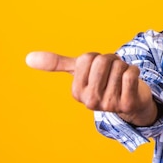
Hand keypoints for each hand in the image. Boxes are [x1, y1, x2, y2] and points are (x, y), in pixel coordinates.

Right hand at [25, 51, 157, 125]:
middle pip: (102, 61)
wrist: (132, 100)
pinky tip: (133, 80)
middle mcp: (90, 101)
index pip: (87, 58)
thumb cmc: (105, 82)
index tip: (101, 70)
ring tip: (123, 78)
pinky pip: (131, 75)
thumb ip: (57, 64)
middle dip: (112, 61)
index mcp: (77, 92)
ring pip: (118, 67)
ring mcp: (109, 105)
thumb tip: (28, 58)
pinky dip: (135, 71)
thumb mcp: (80, 72)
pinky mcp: (127, 104)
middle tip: (114, 72)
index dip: (97, 58)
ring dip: (124, 67)